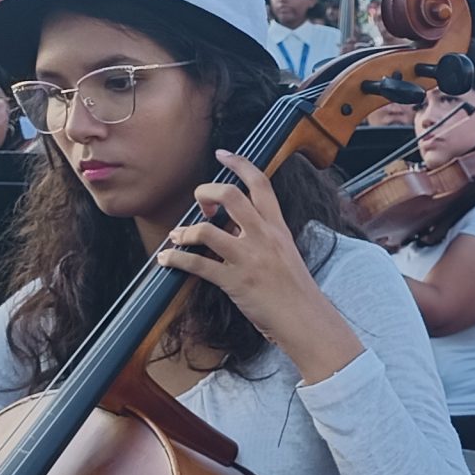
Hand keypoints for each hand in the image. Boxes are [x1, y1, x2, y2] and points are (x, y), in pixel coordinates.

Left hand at [156, 154, 359, 382]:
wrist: (307, 320)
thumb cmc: (296, 291)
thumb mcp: (285, 254)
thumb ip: (262, 237)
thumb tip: (234, 228)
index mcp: (277, 228)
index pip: (260, 184)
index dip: (239, 164)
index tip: (222, 154)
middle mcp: (263, 237)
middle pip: (230, 196)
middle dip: (206, 193)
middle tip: (201, 205)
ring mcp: (249, 259)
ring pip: (207, 231)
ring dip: (184, 231)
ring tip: (177, 237)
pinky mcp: (236, 282)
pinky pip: (197, 265)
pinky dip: (176, 259)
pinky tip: (167, 260)